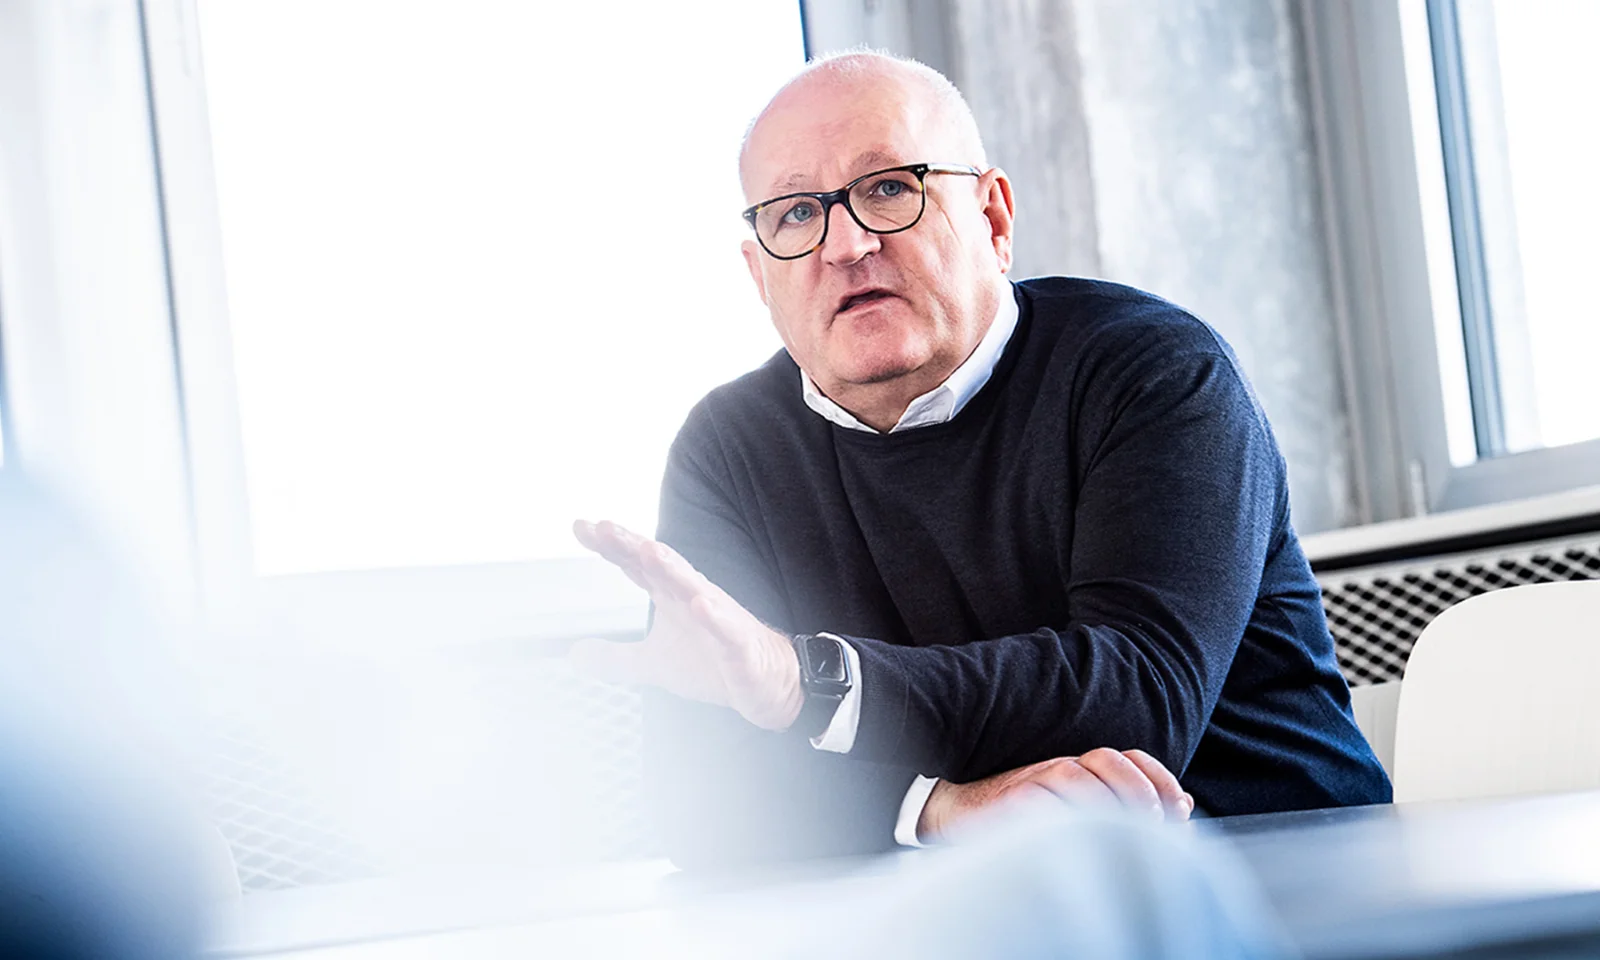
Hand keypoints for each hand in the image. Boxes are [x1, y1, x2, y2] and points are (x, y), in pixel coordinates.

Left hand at [567, 520, 804, 731]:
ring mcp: (717, 618)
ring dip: (672, 568)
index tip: (582, 526)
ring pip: (694, 587)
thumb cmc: (712, 662)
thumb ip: (615, 658)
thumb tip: (574, 655)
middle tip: (606, 527)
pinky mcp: (738, 644)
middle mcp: (692, 597)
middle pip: (660, 565)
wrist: (765, 682)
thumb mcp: (653, 665)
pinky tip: (701, 605)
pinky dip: (714, 616)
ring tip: (651, 551)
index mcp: (670, 596)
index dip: (610, 546)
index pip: (636, 565)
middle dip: (633, 545)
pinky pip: (726, 628)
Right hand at [917, 749, 1194, 841]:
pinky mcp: (1010, 799)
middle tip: (1153, 823)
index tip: (1180, 810)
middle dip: (1137, 789)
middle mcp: (1063, 767)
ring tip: (1121, 832)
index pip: (1131, 758)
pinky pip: (1037, 797)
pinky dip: (1061, 813)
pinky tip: (1080, 837)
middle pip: (1106, 758)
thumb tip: (1185, 806)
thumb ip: (1132, 810)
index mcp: (1087, 770)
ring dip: (1102, 801)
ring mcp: (1034, 779)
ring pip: (1072, 772)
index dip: (1159, 779)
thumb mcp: (1085, 815)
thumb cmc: (1028, 819)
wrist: (962, 815)